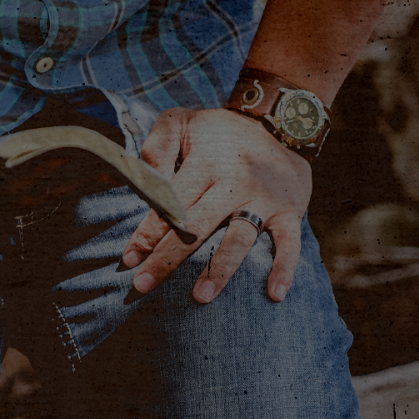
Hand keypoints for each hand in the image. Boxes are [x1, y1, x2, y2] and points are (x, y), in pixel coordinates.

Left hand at [121, 107, 311, 302]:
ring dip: (221, 270)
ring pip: (239, 239)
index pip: (171, 203)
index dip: (147, 232)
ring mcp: (264, 199)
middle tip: (142, 286)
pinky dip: (284, 269)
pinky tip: (274, 295)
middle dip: (168, 259)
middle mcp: (236, 182)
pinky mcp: (290, 212)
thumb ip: (158, 145)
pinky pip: (289, 244)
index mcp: (207, 162)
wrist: (282, 122)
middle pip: (197, 227)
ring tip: (201, 296)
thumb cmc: (220, 132)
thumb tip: (143, 178)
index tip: (129, 259)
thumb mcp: (183, 121)